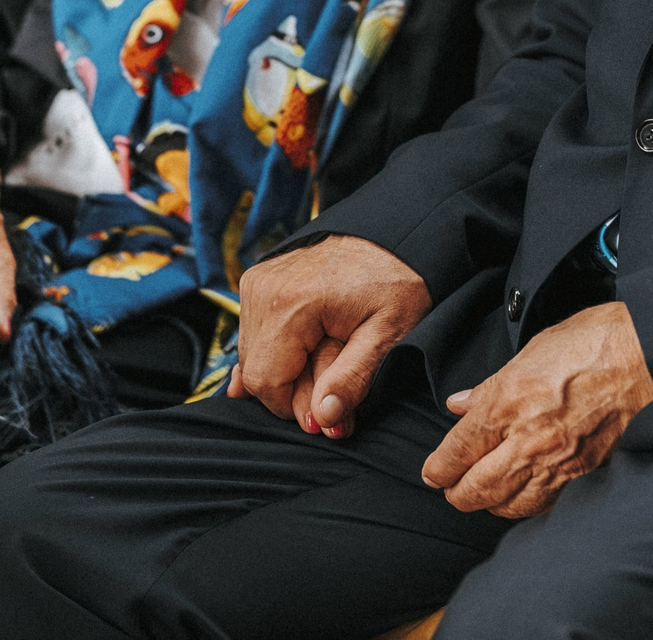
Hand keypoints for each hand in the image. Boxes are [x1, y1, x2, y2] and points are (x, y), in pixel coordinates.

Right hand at [229, 235, 429, 436]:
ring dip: (290, 372)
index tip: (334, 416)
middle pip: (258, 372)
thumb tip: (322, 419)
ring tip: (332, 368)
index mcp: (290, 303)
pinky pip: (254, 334)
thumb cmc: (397, 280)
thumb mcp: (388, 333)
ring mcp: (257, 282)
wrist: (396, 233)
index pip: (267, 383)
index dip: (297, 408)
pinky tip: (293, 369)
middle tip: (339, 403)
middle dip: (296, 394)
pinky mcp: (260, 282)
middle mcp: (263, 290)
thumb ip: (352, 379)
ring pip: (255, 356)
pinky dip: (275, 354)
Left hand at [421, 302, 652, 518]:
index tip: (433, 473)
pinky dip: (525, 506)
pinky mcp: (583, 473)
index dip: (438, 469)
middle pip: (476, 488)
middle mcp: (527, 439)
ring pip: (508, 505)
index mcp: (507, 402)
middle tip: (451, 490)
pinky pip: (543, 504)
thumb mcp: (529, 351)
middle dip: (457, 494)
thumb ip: (489, 386)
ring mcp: (557, 461)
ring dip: (489, 504)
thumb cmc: (592, 342)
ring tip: (484, 496)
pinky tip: (521, 498)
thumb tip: (459, 404)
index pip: (457, 452)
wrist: (646, 355)